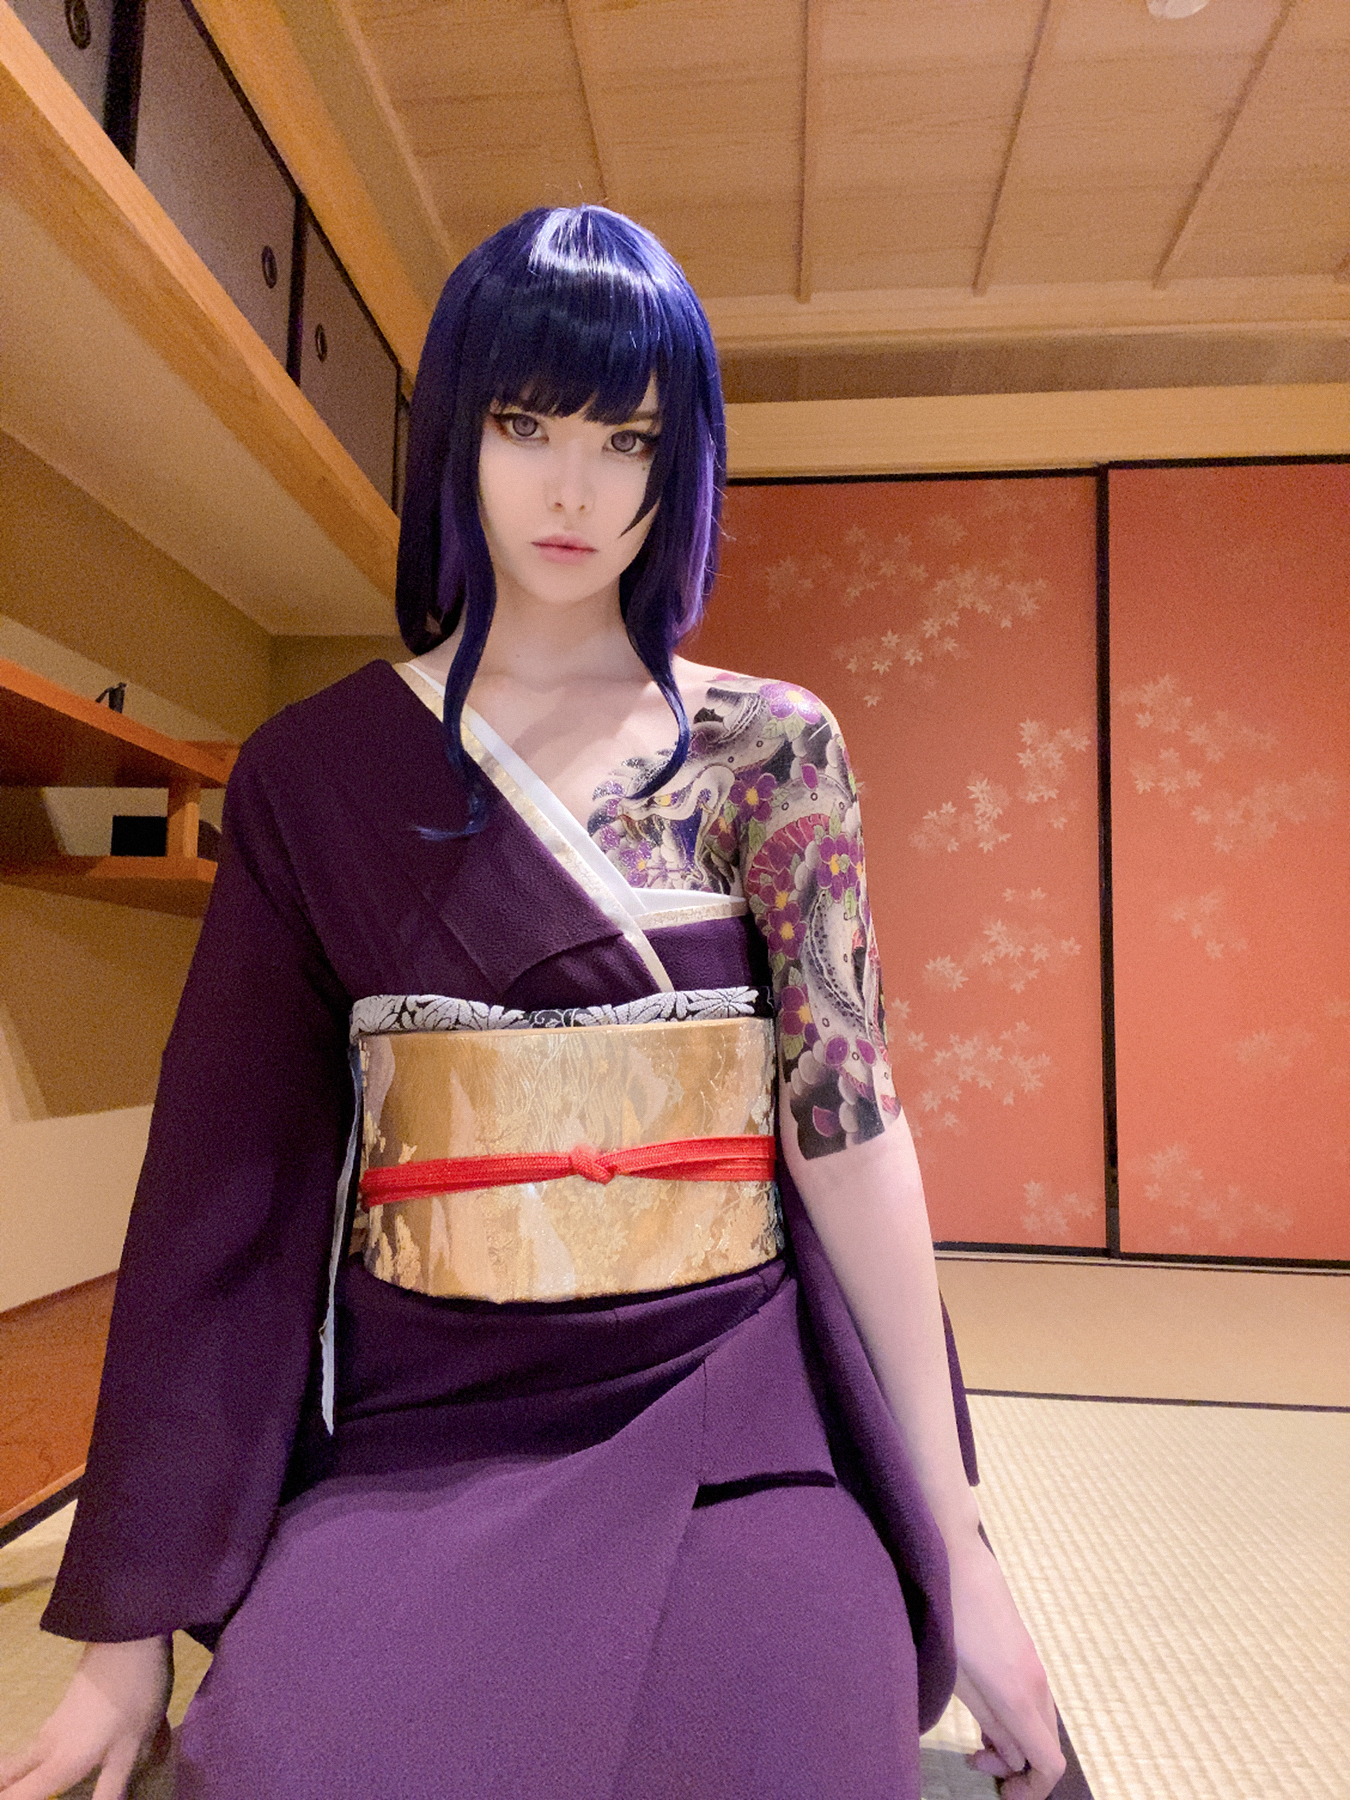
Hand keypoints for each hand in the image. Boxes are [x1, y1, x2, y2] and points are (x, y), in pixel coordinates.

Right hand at [0, 1636, 171, 1799]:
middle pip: (10, 1776)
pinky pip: (41, 1747)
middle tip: (15, 1790)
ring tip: (34, 1785)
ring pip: (24, 1760)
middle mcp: (46, 1746)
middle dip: (8, 1789)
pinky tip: (56, 1766)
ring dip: (21, 1778)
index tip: (23, 1797)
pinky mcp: (66, 1709)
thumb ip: (111, 1789)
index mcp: (60, 1764)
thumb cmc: (133, 1696)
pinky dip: (37, 1763)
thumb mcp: (131, 1749)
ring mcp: (54, 1724)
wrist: (130, 1634)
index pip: (18, 1797)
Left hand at [947, 1534, 1064, 1799]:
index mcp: (1020, 1698)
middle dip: (1019, 1768)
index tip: (1001, 1791)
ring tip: (975, 1736)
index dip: (1031, 1790)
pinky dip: (1016, 1719)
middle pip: (1048, 1749)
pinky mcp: (1027, 1654)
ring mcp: (1035, 1668)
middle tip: (976, 1758)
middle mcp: (1038, 1686)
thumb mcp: (959, 1679)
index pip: (1049, 1764)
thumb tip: (1011, 1757)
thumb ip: (990, 1722)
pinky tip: (983, 1709)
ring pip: (1040, 1725)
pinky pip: (1033, 1702)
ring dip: (1016, 1743)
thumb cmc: (949, 1618)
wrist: (958, 1560)